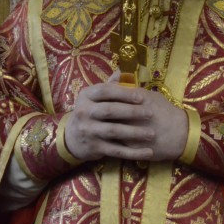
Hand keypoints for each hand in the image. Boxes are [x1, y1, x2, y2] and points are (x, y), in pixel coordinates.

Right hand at [64, 72, 187, 162]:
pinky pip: (116, 150)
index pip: (105, 91)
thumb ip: (109, 86)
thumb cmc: (90, 112)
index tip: (141, 96)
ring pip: (114, 131)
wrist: (71, 137)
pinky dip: (133, 152)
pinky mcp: (94, 147)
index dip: (124, 93)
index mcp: (86, 96)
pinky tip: (148, 152)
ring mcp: (88, 131)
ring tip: (152, 133)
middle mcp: (84, 112)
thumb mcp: (94, 97)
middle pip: (110, 110)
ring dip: (134, 133)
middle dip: (132, 112)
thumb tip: (121, 70)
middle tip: (150, 113)